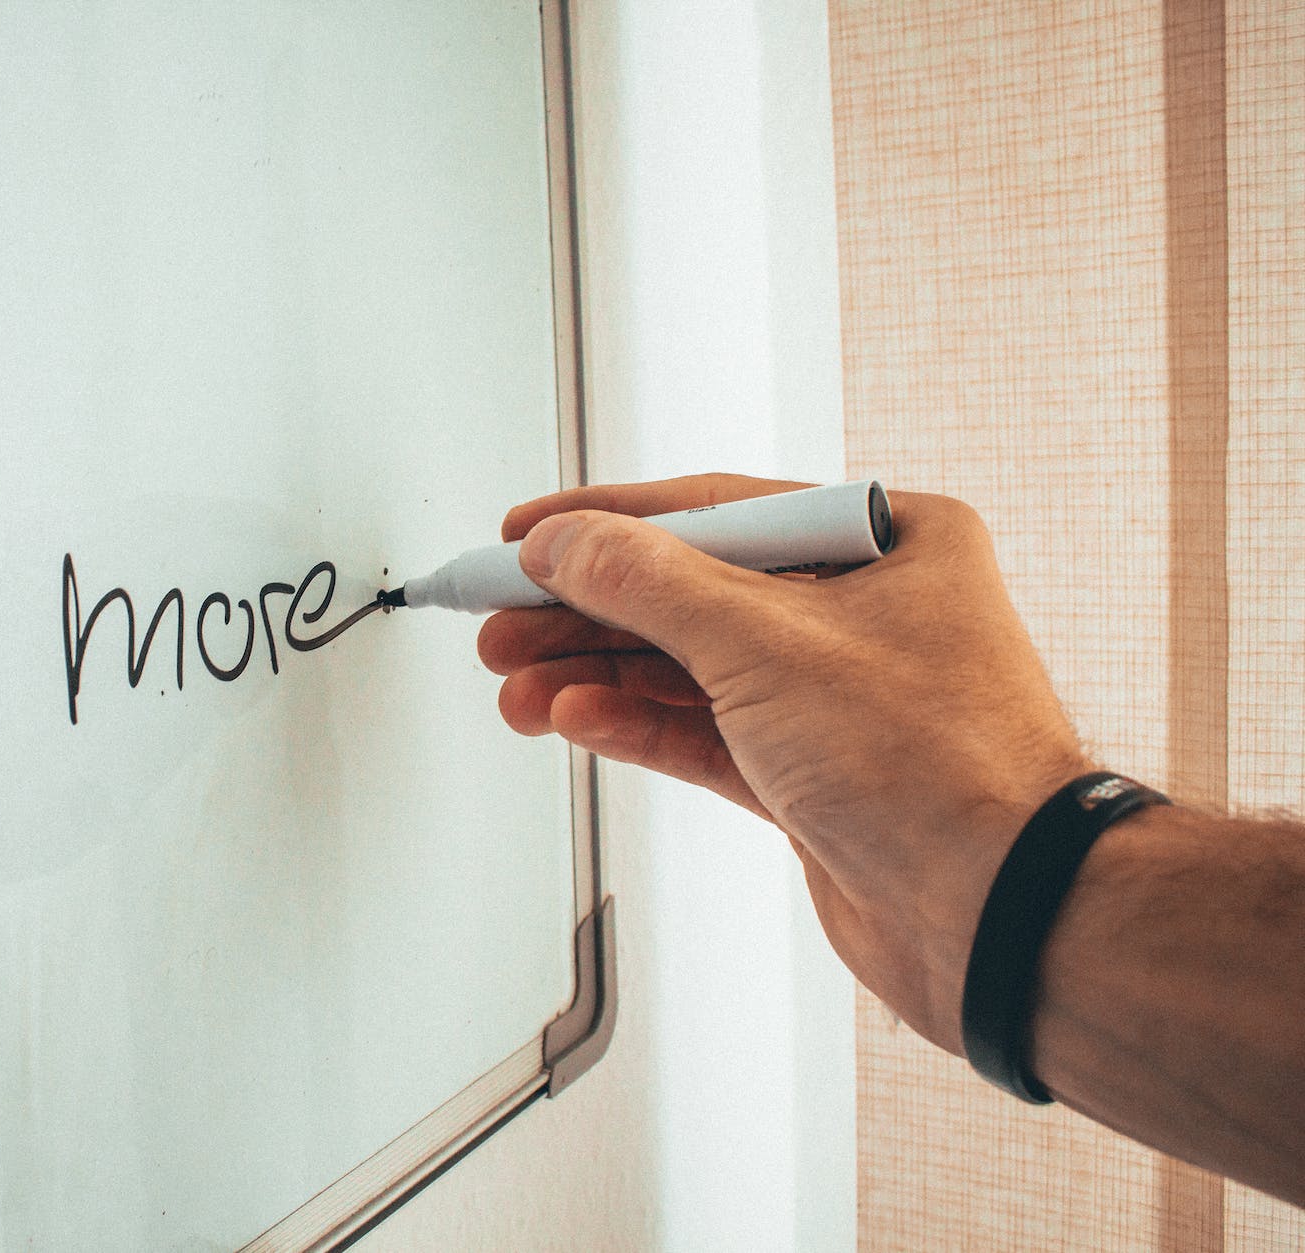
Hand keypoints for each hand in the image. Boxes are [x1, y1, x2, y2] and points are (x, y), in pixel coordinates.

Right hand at [479, 473, 1093, 1050]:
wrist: (997, 916)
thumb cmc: (941, 767)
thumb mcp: (765, 642)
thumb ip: (647, 584)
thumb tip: (565, 544)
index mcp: (887, 541)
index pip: (713, 510)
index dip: (605, 522)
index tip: (526, 535)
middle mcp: (865, 610)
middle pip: (687, 591)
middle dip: (586, 609)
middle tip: (503, 619)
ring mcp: (835, 696)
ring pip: (686, 667)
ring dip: (595, 674)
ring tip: (518, 682)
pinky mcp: (811, 774)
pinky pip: (702, 731)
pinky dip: (634, 725)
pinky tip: (575, 720)